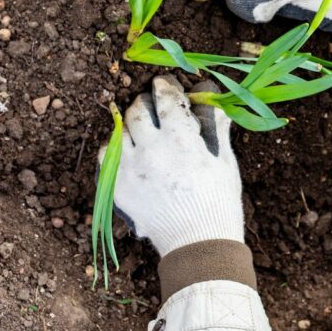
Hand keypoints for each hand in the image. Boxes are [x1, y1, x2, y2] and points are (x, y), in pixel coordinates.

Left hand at [104, 76, 242, 256]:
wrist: (198, 246)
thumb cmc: (218, 203)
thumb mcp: (224, 163)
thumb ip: (216, 130)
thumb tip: (215, 104)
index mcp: (180, 140)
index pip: (166, 100)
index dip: (164, 87)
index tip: (163, 85)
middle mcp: (151, 150)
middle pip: (137, 110)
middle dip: (144, 102)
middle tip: (151, 105)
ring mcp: (130, 170)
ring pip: (120, 132)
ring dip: (130, 126)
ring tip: (140, 130)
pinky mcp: (118, 188)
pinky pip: (107, 158)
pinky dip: (116, 151)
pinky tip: (129, 154)